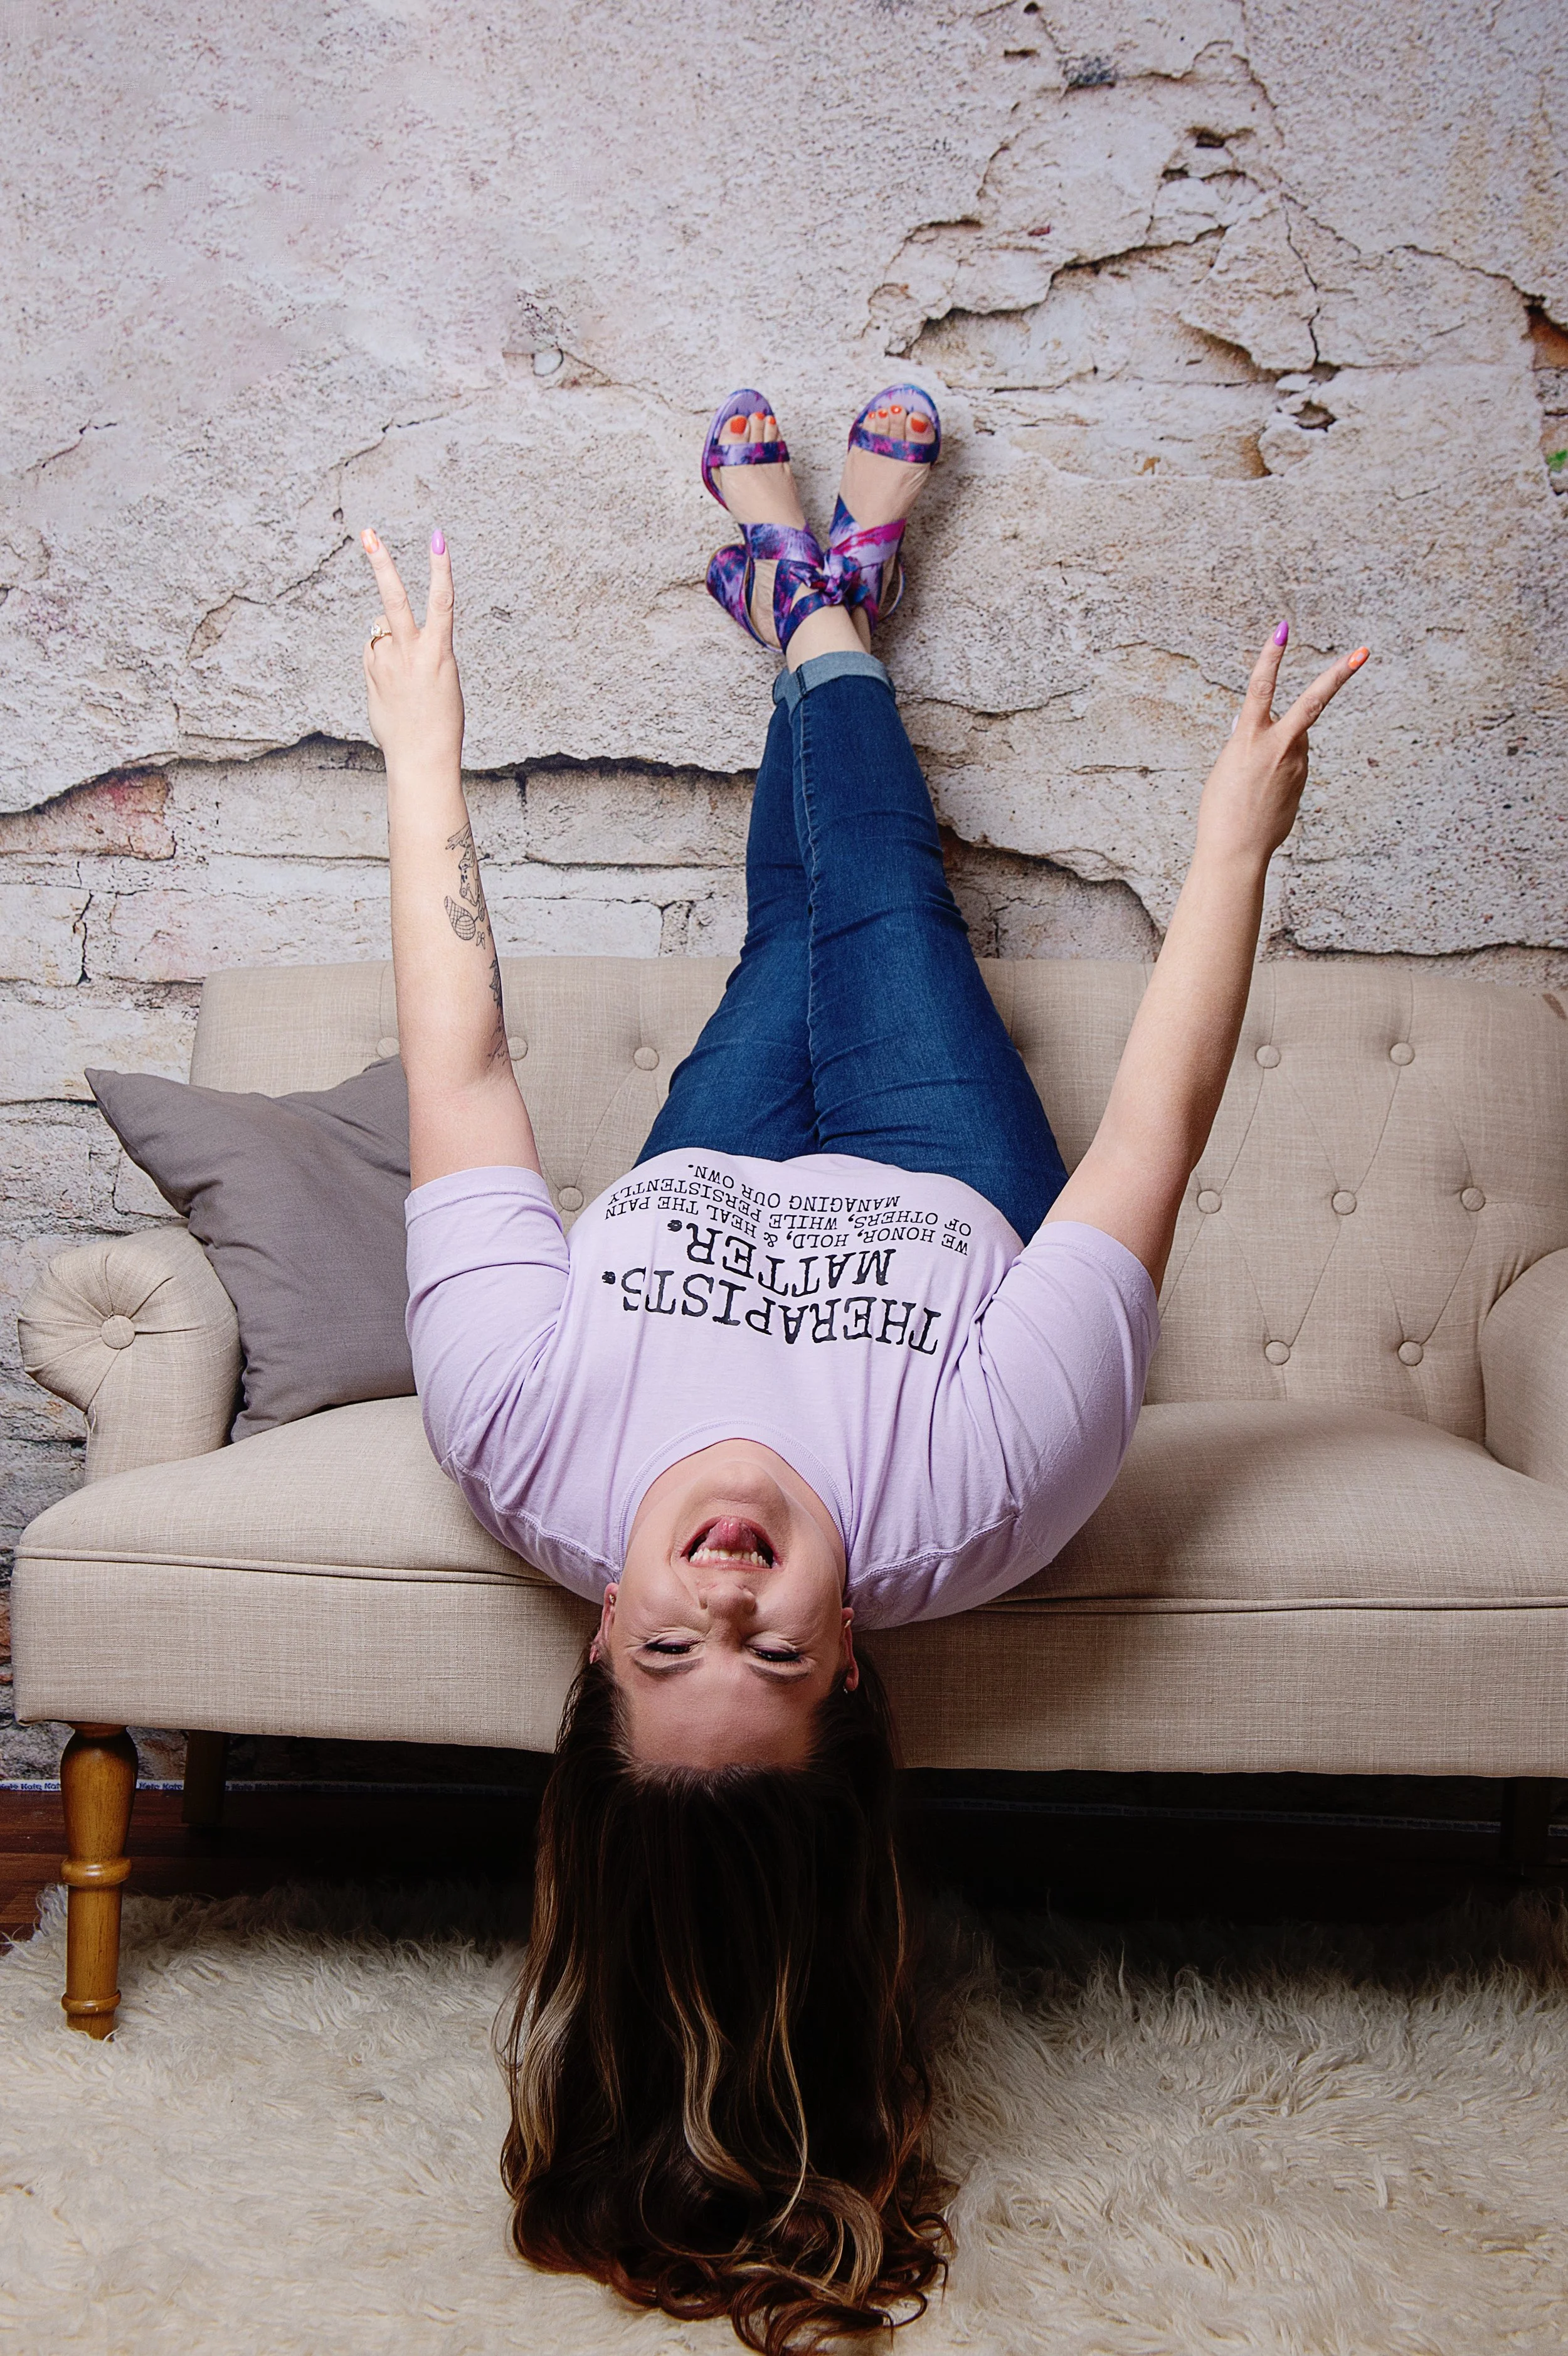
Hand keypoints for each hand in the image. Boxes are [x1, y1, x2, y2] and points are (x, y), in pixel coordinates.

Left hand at [360, 527, 463, 778]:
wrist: (422, 756)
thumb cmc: (441, 721)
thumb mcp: (441, 679)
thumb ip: (417, 651)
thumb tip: (382, 636)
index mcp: (438, 652)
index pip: (442, 601)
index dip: (440, 567)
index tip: (437, 538)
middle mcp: (410, 653)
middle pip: (394, 598)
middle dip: (382, 564)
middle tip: (368, 534)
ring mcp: (386, 663)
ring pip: (380, 629)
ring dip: (388, 636)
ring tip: (403, 671)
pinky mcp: (371, 675)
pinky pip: (373, 652)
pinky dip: (380, 658)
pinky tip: (391, 683)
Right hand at [1196, 624, 1367, 867]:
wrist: (1237, 850)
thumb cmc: (1222, 810)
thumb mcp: (1227, 767)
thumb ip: (1245, 741)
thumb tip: (1254, 726)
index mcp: (1249, 739)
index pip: (1262, 687)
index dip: (1271, 657)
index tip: (1282, 630)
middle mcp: (1279, 746)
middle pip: (1314, 702)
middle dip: (1339, 675)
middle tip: (1364, 652)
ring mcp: (1297, 764)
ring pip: (1295, 737)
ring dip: (1278, 746)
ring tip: (1253, 783)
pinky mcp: (1303, 780)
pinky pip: (1293, 761)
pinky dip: (1279, 768)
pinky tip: (1263, 794)